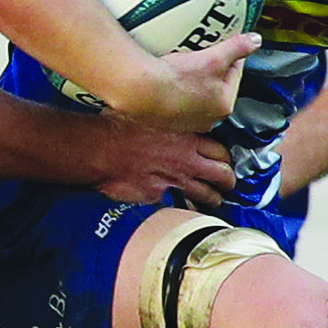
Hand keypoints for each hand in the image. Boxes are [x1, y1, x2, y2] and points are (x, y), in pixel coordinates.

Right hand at [91, 121, 234, 206]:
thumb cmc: (117, 129)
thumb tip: (172, 123)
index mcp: (185, 138)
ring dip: (213, 199)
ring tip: (212, 201)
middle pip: (223, 175)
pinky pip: (184, 209)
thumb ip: (168, 124)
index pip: (220, 151)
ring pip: (209, 196)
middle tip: (226, 184)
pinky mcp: (162, 198)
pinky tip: (188, 211)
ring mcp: (176, 182)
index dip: (224, 158)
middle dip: (227, 181)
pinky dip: (188, 211)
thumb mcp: (150, 115)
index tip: (222, 161)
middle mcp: (186, 161)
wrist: (100, 150)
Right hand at [112, 31, 258, 131]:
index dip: (230, 55)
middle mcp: (207, 119)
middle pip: (215, 85)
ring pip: (196, 94)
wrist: (141, 92)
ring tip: (182, 64)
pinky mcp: (167, 120)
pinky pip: (176, 100)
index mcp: (224, 105)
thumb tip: (255, 41)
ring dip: (192, 80)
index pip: (235, 74)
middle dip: (210, 69)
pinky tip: (167, 78)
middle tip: (200, 53)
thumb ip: (237, 47)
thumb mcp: (214, 58)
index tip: (223, 44)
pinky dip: (175, 89)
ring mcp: (186, 122)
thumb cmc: (177, 79)